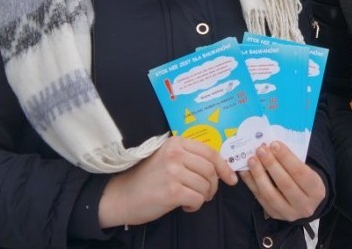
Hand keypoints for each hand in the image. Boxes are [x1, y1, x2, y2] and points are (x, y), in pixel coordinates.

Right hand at [98, 135, 237, 227]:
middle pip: (211, 170)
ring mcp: (174, 172)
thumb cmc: (145, 178)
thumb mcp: (166, 158)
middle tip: (207, 193)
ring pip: (206, 185)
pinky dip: (195, 206)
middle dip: (214, 185)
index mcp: (176, 143)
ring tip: (192, 199)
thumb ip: (188, 156)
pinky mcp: (172, 191)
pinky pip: (198, 199)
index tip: (231, 178)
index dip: (224, 166)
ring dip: (203, 196)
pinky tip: (185, 206)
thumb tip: (218, 166)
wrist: (120, 196)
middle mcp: (176, 154)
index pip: (210, 152)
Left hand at [239, 141, 325, 220]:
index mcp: (316, 190)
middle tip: (261, 150)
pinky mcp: (274, 214)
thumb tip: (272, 146)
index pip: (301, 173)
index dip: (286, 158)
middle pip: (285, 184)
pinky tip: (245, 171)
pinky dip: (251, 184)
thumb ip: (292, 160)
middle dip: (271, 165)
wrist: (305, 201)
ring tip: (252, 160)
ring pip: (270, 194)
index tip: (274, 144)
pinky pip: (260, 199)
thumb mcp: (307, 170)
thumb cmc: (305, 179)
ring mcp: (289, 213)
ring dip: (259, 175)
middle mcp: (305, 205)